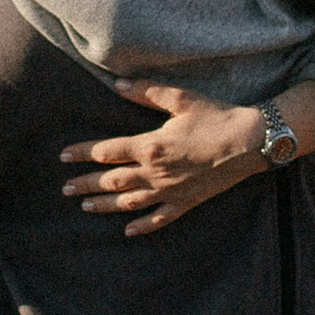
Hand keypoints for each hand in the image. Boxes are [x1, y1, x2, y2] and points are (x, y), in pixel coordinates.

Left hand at [62, 83, 268, 233]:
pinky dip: (142, 226)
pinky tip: (128, 231)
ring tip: (85, 206)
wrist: (251, 142)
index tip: (63, 156)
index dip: (82, 153)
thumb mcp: (180, 99)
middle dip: (85, 184)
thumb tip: (116, 83)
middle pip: (111, 180)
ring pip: (129, 202)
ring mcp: (170, 191)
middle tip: (64, 189)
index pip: (106, 151)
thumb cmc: (216, 116)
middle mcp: (156, 172)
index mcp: (151, 145)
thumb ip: (145, 91)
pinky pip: (160, 219)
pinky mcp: (186, 202)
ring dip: (105, 205)